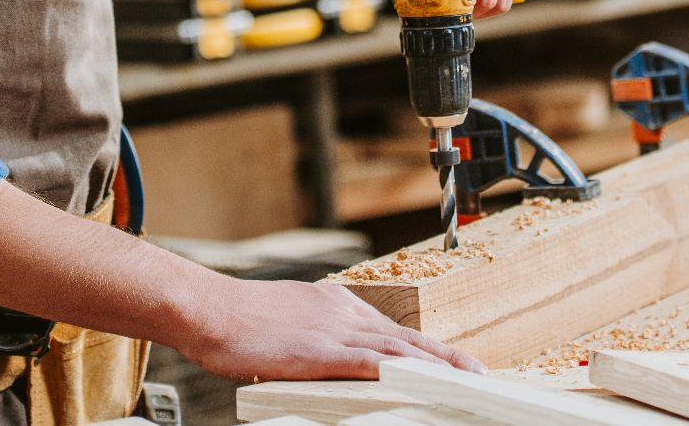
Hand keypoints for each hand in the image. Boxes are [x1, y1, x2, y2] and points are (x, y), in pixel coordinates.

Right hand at [177, 274, 485, 379]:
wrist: (209, 309)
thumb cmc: (240, 319)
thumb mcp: (291, 320)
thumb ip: (318, 336)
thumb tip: (333, 355)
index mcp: (337, 306)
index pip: (395, 330)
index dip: (428, 347)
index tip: (454, 360)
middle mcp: (344, 313)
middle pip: (406, 338)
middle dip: (445, 357)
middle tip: (478, 373)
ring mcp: (333, 331)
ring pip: (397, 350)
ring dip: (435, 367)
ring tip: (465, 381)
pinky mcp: (318, 352)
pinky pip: (368, 364)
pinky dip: (399, 373)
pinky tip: (420, 383)